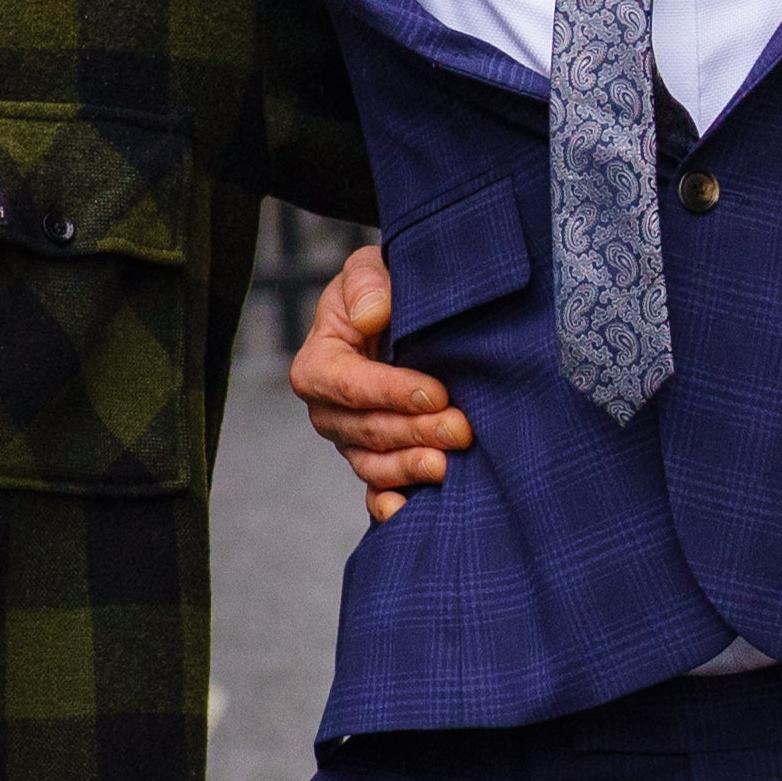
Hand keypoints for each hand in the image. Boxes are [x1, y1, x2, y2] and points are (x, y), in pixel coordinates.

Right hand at [292, 245, 470, 522]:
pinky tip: (412, 513)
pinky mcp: (375, 462)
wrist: (404, 316)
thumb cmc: (384, 289)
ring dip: (410, 469)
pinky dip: (390, 506)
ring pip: (373, 466)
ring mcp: (351, 442)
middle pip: (366, 430)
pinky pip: (375, 492)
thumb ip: (367, 283)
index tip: (437, 393)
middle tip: (462, 429)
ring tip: (448, 467)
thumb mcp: (371, 267)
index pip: (349, 385)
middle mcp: (328, 410)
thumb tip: (372, 315)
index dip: (391, 392)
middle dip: (415, 432)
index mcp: (318, 363)